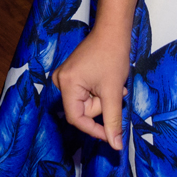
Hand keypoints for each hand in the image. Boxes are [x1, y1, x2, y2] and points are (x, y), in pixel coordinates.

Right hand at [55, 26, 131, 149]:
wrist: (112, 31)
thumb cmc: (112, 56)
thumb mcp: (113, 92)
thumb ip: (112, 120)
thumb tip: (115, 145)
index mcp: (66, 84)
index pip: (76, 118)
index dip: (94, 130)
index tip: (111, 136)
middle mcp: (61, 81)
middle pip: (82, 110)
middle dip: (102, 106)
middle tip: (115, 92)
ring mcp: (65, 77)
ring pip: (86, 103)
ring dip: (103, 99)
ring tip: (114, 85)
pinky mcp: (72, 74)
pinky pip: (85, 94)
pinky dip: (99, 92)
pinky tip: (107, 81)